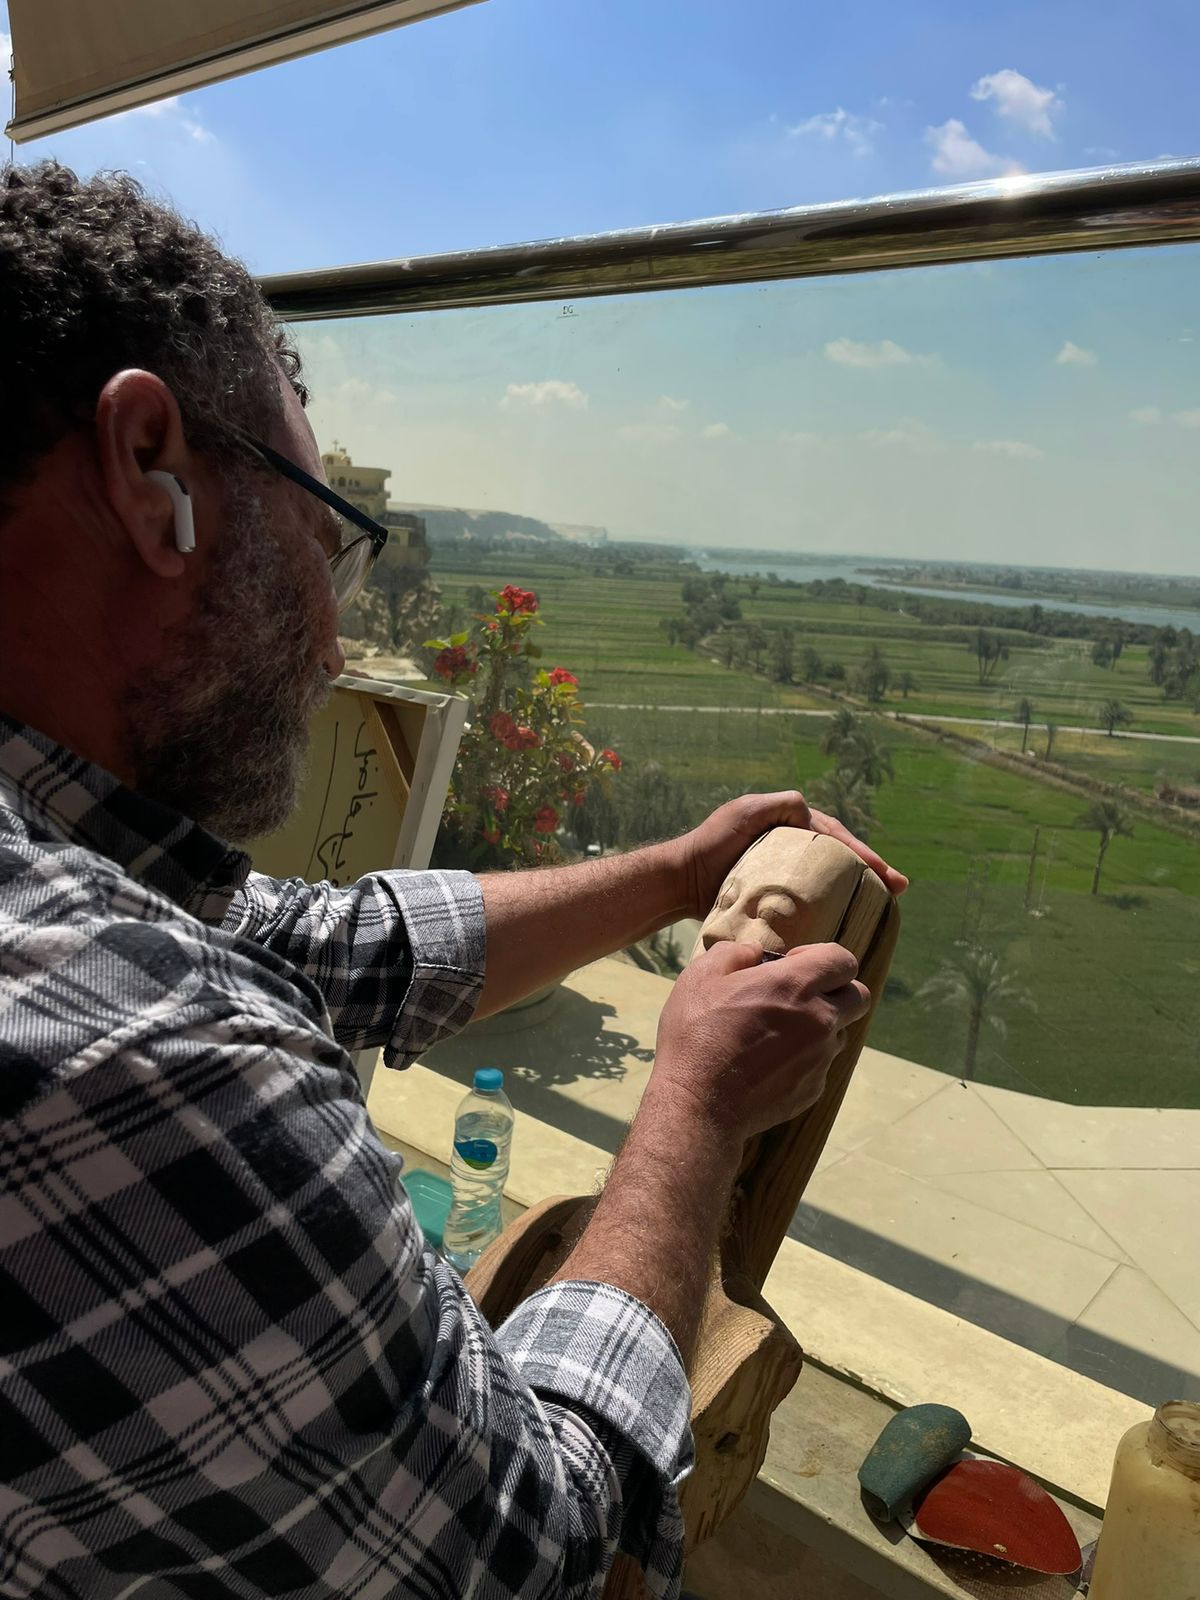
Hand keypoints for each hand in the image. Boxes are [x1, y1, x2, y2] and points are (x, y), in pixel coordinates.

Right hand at [650, 941, 870, 1144]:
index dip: (822, 956)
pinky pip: (820, 1065)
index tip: (794, 964)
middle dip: (837, 990)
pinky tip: (767, 1064)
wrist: (699, 1102)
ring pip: (840, 1033)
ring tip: (778, 1033)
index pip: (843, 960)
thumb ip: (734, 953)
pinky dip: (803, 1059)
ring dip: (820, 1026)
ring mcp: (820, 1057)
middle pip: (859, 996)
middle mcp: (820, 1019)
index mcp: (796, 984)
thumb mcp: (701, 977)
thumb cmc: (696, 1033)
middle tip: (800, 995)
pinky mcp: (813, 1088)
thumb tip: (755, 954)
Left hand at [674, 790, 907, 917]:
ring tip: (888, 903)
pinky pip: (813, 900)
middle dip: (872, 870)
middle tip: (899, 887)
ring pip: (832, 879)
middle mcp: (793, 848)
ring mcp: (787, 873)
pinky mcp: (779, 896)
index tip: (884, 871)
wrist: (684, 880)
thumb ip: (779, 804)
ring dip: (861, 890)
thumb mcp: (745, 813)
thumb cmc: (712, 844)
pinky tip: (853, 920)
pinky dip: (835, 907)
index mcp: (791, 827)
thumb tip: (810, 813)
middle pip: (841, 858)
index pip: (835, 837)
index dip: (862, 852)